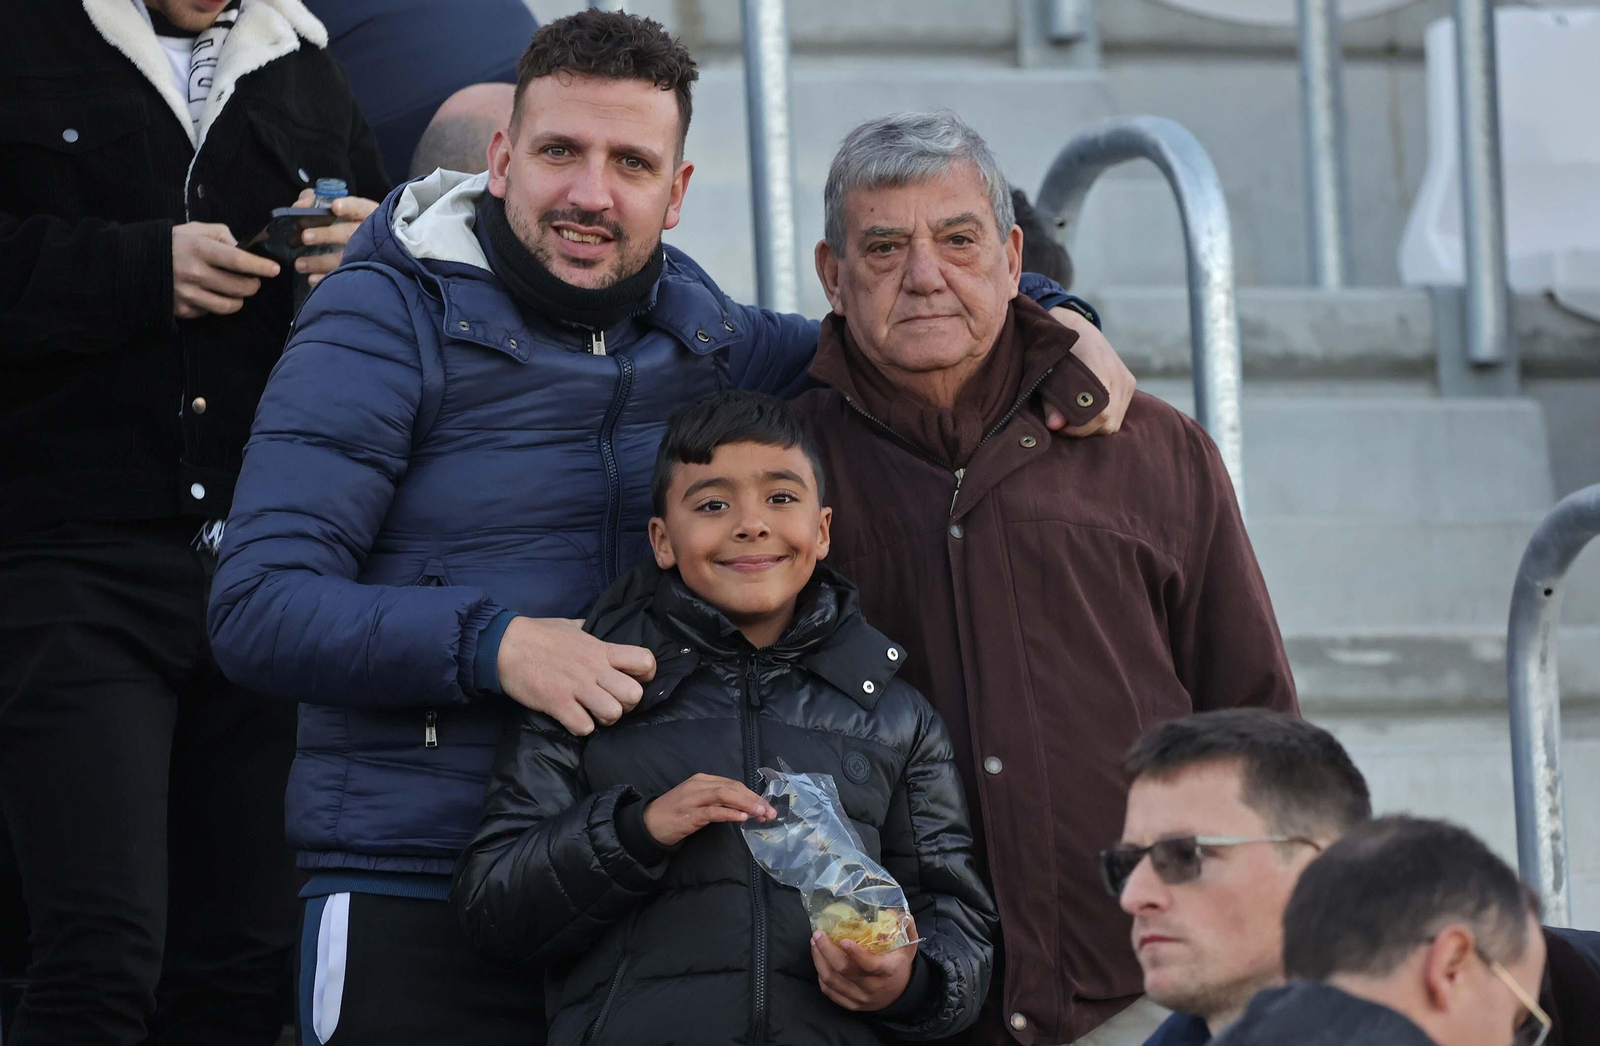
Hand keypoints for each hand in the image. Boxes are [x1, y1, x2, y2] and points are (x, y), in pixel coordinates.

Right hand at [171, 222, 280, 318]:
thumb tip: (244, 248)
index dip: (260, 266)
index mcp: (199, 249)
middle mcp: (194, 273)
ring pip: (230, 305)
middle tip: (253, 280)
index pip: (238, 260)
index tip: (274, 269)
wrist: (136, 263)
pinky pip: (211, 312)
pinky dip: (216, 304)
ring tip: (236, 290)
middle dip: (253, 284)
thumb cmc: (174, 244)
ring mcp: (188, 294)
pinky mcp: (183, 310)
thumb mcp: (196, 229)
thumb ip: (223, 234)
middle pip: (240, 287)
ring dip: (239, 299)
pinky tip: (210, 294)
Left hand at [290, 189, 380, 285]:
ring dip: (320, 261)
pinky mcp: (358, 269)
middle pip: (348, 233)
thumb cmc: (343, 218)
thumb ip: (312, 199)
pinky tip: (311, 279)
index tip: (335, 207)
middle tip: (305, 237)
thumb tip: (300, 206)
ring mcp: (365, 253)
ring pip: (344, 258)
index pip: (358, 207)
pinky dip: (326, 277)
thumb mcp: (330, 203)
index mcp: (364, 212)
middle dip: (326, 234)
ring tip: (299, 264)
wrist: (364, 240)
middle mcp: (367, 232)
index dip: (348, 207)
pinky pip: (343, 275)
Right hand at [496, 616, 655, 735]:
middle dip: (627, 703)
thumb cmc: (539, 633)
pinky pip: (583, 726)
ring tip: (592, 712)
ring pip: (612, 713)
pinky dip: (580, 727)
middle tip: (612, 702)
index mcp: (601, 649)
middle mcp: (594, 669)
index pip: (645, 660)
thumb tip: (596, 628)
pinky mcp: (557, 702)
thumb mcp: (572, 625)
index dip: (646, 675)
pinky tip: (573, 718)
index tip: (634, 679)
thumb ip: (590, 631)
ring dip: (604, 718)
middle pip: (634, 694)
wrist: (504, 644)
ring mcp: (576, 687)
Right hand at [641, 773, 775, 845]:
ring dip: (746, 804)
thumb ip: (718, 801)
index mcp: (703, 779)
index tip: (766, 807)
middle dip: (754, 799)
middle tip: (770, 812)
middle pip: (733, 787)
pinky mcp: (690, 814)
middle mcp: (699, 784)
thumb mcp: (698, 802)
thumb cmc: (675, 813)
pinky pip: (714, 811)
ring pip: (725, 795)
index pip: (733, 784)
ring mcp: (694, 798)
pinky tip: (742, 818)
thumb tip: (744, 808)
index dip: (752, 794)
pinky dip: (730, 813)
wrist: (648, 823)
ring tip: (761, 814)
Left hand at [811, 921, 919, 1011]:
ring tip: (814, 944)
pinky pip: (830, 992)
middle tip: (817, 935)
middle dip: (826, 951)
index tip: (843, 940)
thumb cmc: (900, 964)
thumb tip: (889, 910)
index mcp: (887, 970)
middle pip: (844, 970)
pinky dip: (821, 975)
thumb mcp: (908, 945)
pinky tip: (819, 961)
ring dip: (819, 961)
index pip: (870, 965)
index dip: (855, 954)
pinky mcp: (852, 1004)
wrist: (901, 994)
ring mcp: (860, 997)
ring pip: (832, 981)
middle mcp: (872, 987)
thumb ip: (903, 925)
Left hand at [1045, 305, 1135, 435]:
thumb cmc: (1058, 351)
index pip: (1100, 413)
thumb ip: (1052, 401)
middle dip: (1084, 430)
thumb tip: (1055, 426)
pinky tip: (1086, 413)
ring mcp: (1127, 380)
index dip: (1080, 427)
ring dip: (1094, 426)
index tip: (1060, 426)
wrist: (1076, 328)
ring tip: (1073, 419)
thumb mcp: (1049, 373)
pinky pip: (1119, 413)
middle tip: (1063, 425)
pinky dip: (1102, 419)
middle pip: (1108, 422)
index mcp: (1100, 369)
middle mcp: (1119, 376)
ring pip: (1114, 421)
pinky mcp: (1129, 383)